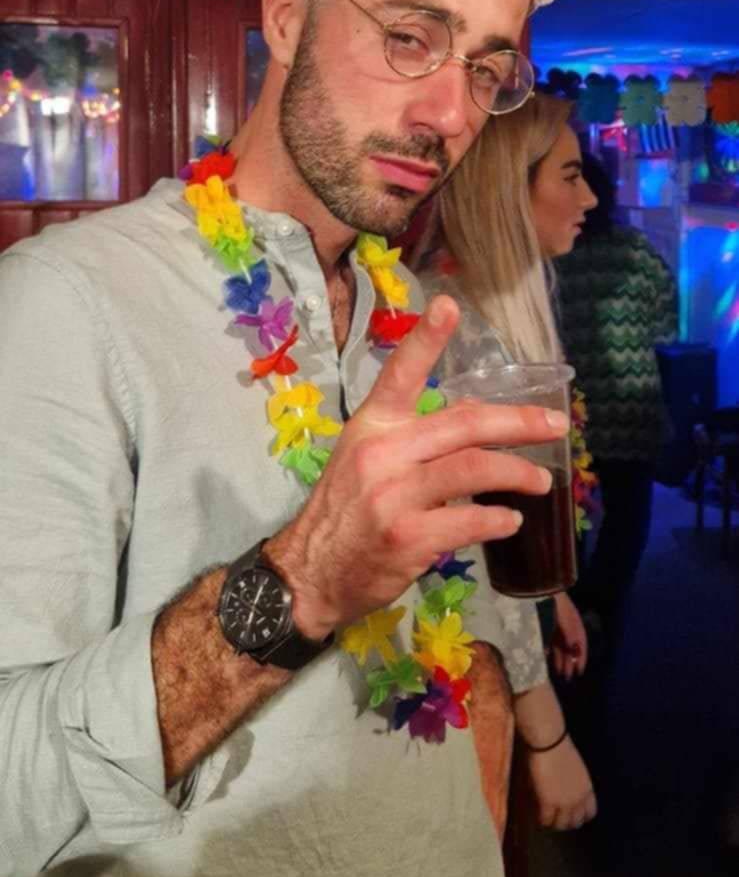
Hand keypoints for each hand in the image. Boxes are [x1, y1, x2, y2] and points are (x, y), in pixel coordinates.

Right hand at [267, 296, 568, 639]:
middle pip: (464, 424)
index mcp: (373, 425)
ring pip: (474, 469)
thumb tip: (477, 418)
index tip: (448, 305)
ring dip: (518, 473)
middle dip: (519, 422)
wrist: (309, 572)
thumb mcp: (368, 459)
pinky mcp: (406, 538)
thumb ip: (417, 437)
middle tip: (557, 424)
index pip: (400, 373)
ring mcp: (394, 496)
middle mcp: (383, 452)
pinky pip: (468, 522)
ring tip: (541, 482)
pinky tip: (510, 521)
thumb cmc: (345, 511)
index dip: (426, 338)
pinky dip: (497, 521)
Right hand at [527, 735, 596, 830]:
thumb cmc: (560, 747)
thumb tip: (565, 792)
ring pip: (560, 825)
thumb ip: (574, 785)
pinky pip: (546, 820)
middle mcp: (579, 799)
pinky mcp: (548, 803)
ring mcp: (564, 803)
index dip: (580, 814)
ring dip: (553, 822)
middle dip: (566, 821)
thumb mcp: (575, 770)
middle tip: (555, 817)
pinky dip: (541, 819)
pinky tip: (536, 813)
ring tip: (545, 817)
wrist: (549, 742)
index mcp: (588, 789)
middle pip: (575, 822)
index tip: (571, 812)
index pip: (590, 813)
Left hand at [550, 592, 587, 679]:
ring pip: (559, 643)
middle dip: (569, 661)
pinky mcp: (543, 620)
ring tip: (559, 672)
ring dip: (559, 657)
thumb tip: (576, 653)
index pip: (580, 642)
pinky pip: (548, 637)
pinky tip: (545, 657)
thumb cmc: (552, 599)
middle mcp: (566, 622)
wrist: (537, 584)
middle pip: (569, 645)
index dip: (581, 657)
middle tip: (567, 677)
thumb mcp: (563, 616)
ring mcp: (554, 621)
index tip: (579, 671)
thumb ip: (570, 634)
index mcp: (573, 621)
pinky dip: (548, 648)